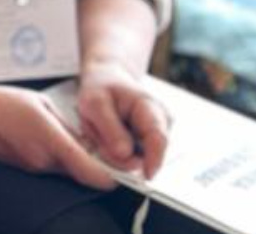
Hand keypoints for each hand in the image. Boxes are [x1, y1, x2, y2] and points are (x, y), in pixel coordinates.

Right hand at [0, 83, 119, 189]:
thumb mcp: (42, 104)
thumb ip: (68, 126)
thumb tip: (86, 140)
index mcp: (53, 144)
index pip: (95, 175)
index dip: (115, 176)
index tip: (124, 167)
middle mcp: (45, 163)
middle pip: (84, 173)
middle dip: (95, 163)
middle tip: (100, 144)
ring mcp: (34, 168)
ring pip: (67, 170)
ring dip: (74, 158)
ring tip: (65, 133)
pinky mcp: (24, 168)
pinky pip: (50, 166)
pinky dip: (56, 156)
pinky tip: (45, 136)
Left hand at [75, 59, 170, 178]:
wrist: (105, 79)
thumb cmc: (100, 88)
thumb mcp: (94, 103)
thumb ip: (110, 129)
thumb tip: (125, 154)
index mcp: (151, 108)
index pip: (158, 139)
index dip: (154, 160)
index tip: (146, 175)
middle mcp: (160, 122)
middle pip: (147, 153)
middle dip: (120, 154)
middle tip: (96, 136)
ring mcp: (155, 132)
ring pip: (137, 156)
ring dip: (114, 150)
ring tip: (100, 129)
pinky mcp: (146, 141)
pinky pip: (131, 155)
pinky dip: (114, 150)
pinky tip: (106, 135)